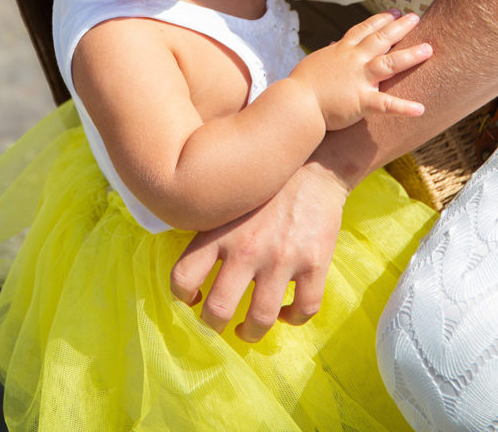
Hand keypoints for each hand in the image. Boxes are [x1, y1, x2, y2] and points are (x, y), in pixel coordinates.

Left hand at [170, 160, 348, 342]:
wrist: (314, 164)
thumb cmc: (265, 184)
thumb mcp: (227, 200)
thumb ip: (210, 231)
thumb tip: (192, 266)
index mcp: (218, 232)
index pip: (182, 277)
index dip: (182, 297)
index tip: (193, 299)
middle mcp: (246, 249)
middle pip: (218, 309)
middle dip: (214, 325)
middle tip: (219, 323)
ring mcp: (281, 258)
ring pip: (260, 319)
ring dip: (250, 332)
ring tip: (248, 329)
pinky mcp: (314, 263)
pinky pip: (303, 309)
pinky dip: (293, 319)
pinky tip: (287, 313)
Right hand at [290, 11, 430, 129]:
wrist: (296, 103)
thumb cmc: (301, 85)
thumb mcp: (316, 62)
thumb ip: (330, 54)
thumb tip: (335, 45)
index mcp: (342, 51)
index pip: (364, 30)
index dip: (381, 20)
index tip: (395, 12)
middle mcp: (353, 61)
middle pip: (380, 39)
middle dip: (400, 27)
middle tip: (416, 18)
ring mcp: (359, 80)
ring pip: (389, 63)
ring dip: (410, 56)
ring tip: (429, 49)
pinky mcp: (361, 101)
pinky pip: (386, 104)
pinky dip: (404, 107)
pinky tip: (421, 109)